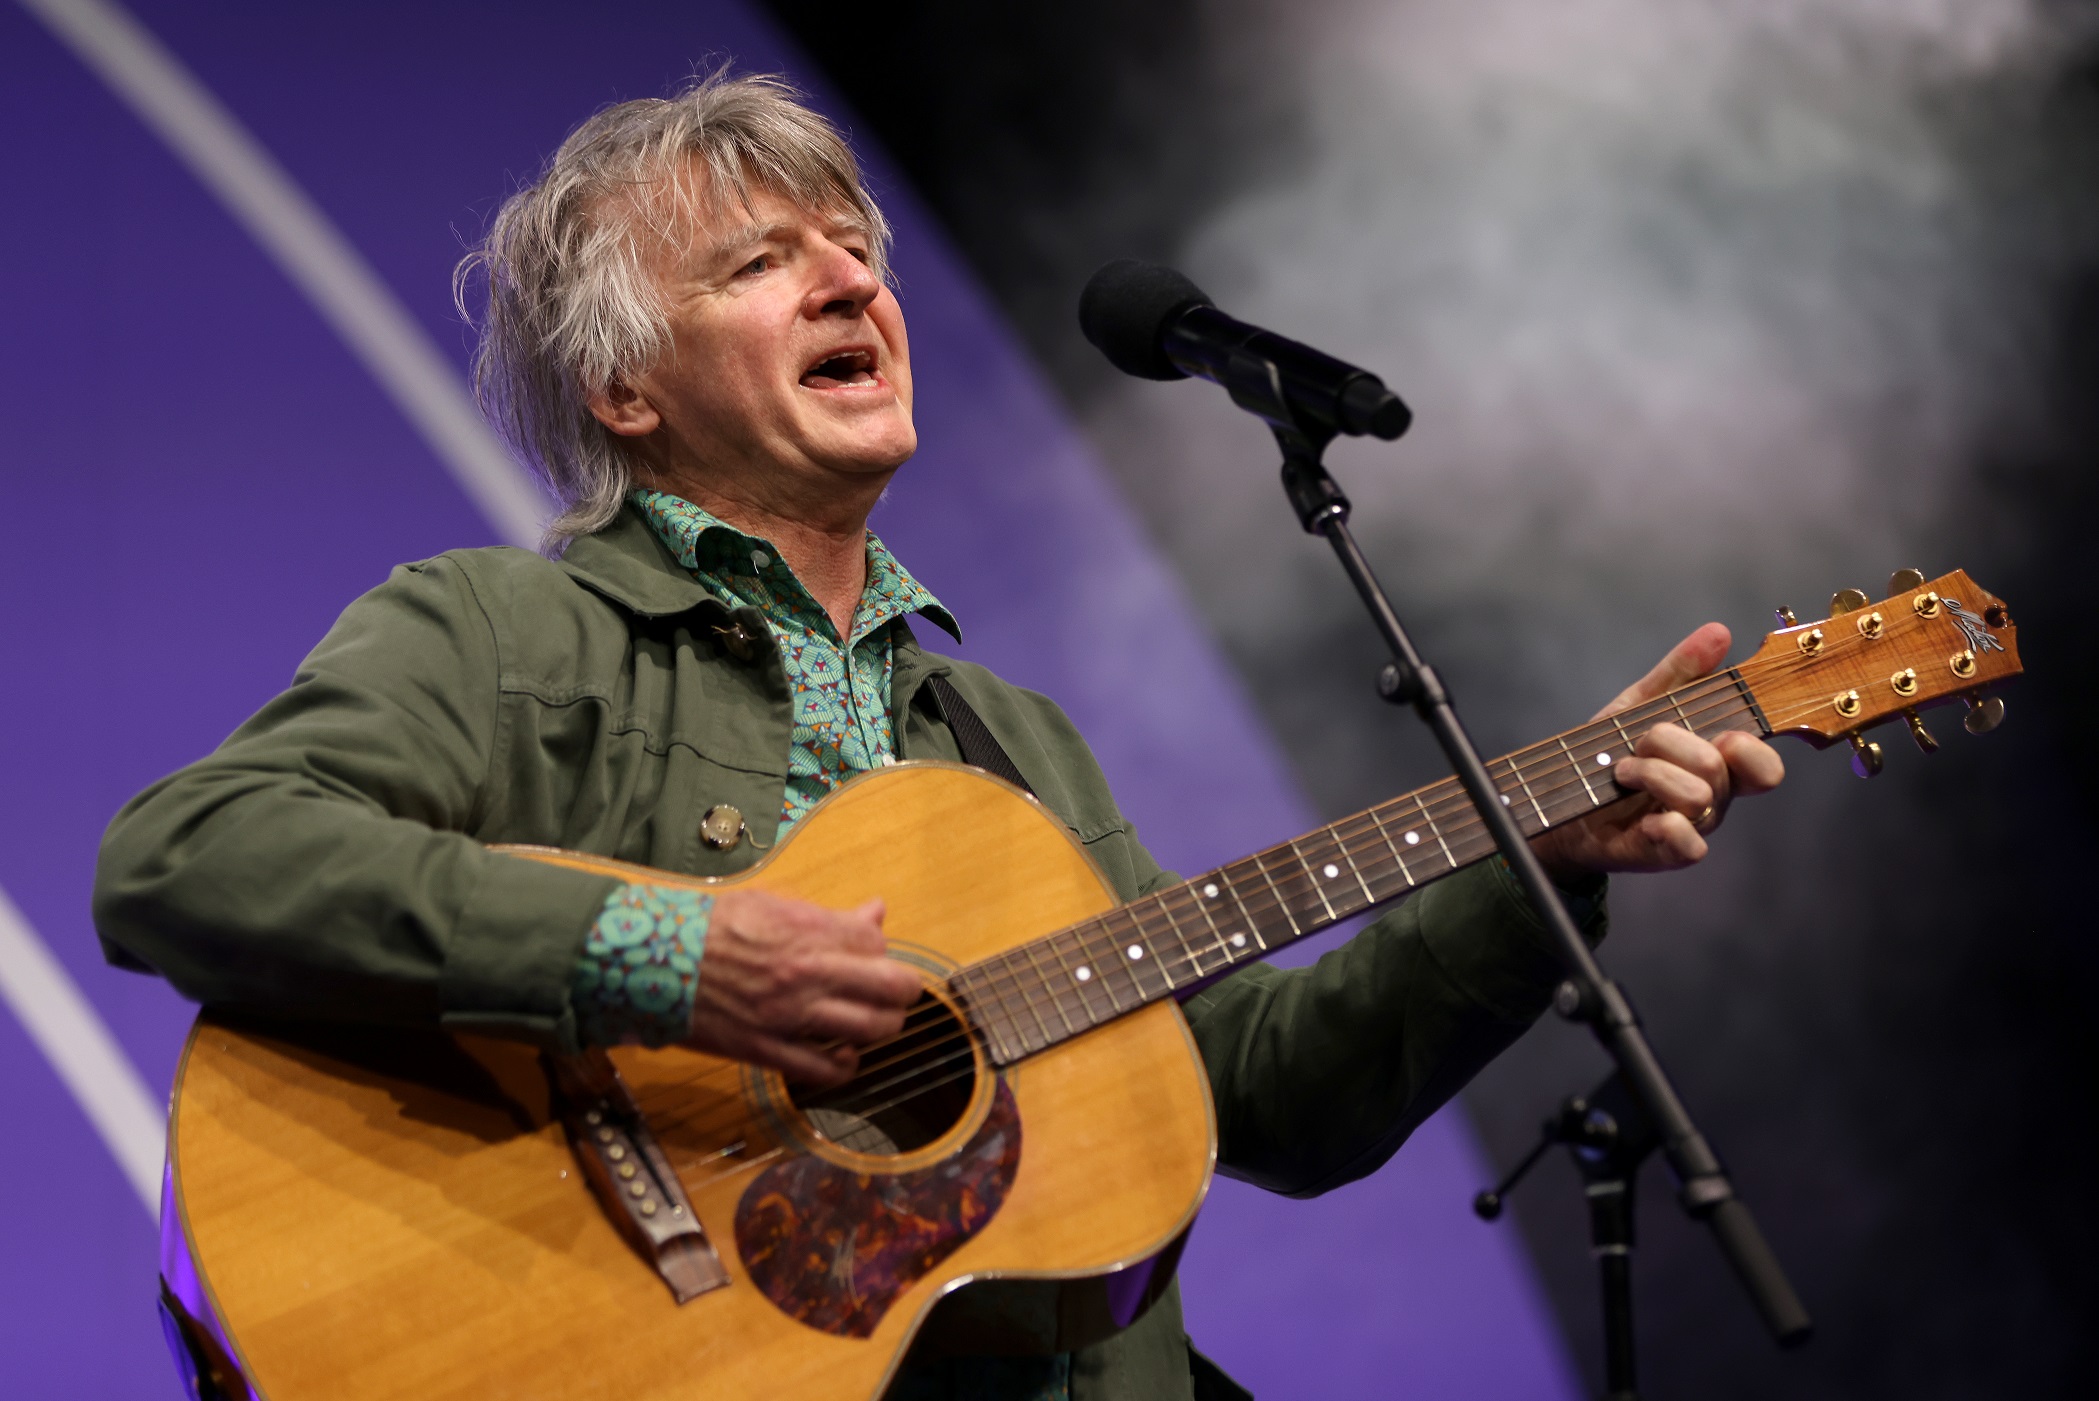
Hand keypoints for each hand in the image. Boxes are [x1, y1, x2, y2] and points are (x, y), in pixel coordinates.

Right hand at [688, 889, 922, 1085]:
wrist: (655, 958)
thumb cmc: (711, 926)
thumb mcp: (773, 903)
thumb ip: (829, 915)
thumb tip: (876, 911)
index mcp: (810, 931)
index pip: (879, 945)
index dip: (882, 952)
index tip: (872, 957)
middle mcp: (809, 973)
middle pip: (893, 988)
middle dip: (904, 991)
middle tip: (897, 994)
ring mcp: (790, 1015)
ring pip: (870, 1030)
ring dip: (881, 1028)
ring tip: (873, 1024)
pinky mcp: (766, 1049)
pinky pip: (823, 1070)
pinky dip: (843, 1067)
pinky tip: (841, 1057)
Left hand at [1529, 623, 1785, 879]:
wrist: (1555, 800)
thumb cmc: (1606, 753)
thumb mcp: (1638, 705)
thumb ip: (1680, 671)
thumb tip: (1719, 633)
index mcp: (1715, 762)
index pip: (1764, 765)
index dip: (1752, 747)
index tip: (1722, 732)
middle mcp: (1711, 798)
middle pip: (1722, 767)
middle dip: (1672, 742)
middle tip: (1638, 743)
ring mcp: (1688, 827)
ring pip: (1700, 797)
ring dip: (1651, 774)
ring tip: (1620, 771)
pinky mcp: (1662, 853)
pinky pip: (1690, 846)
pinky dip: (1669, 828)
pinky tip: (1645, 818)